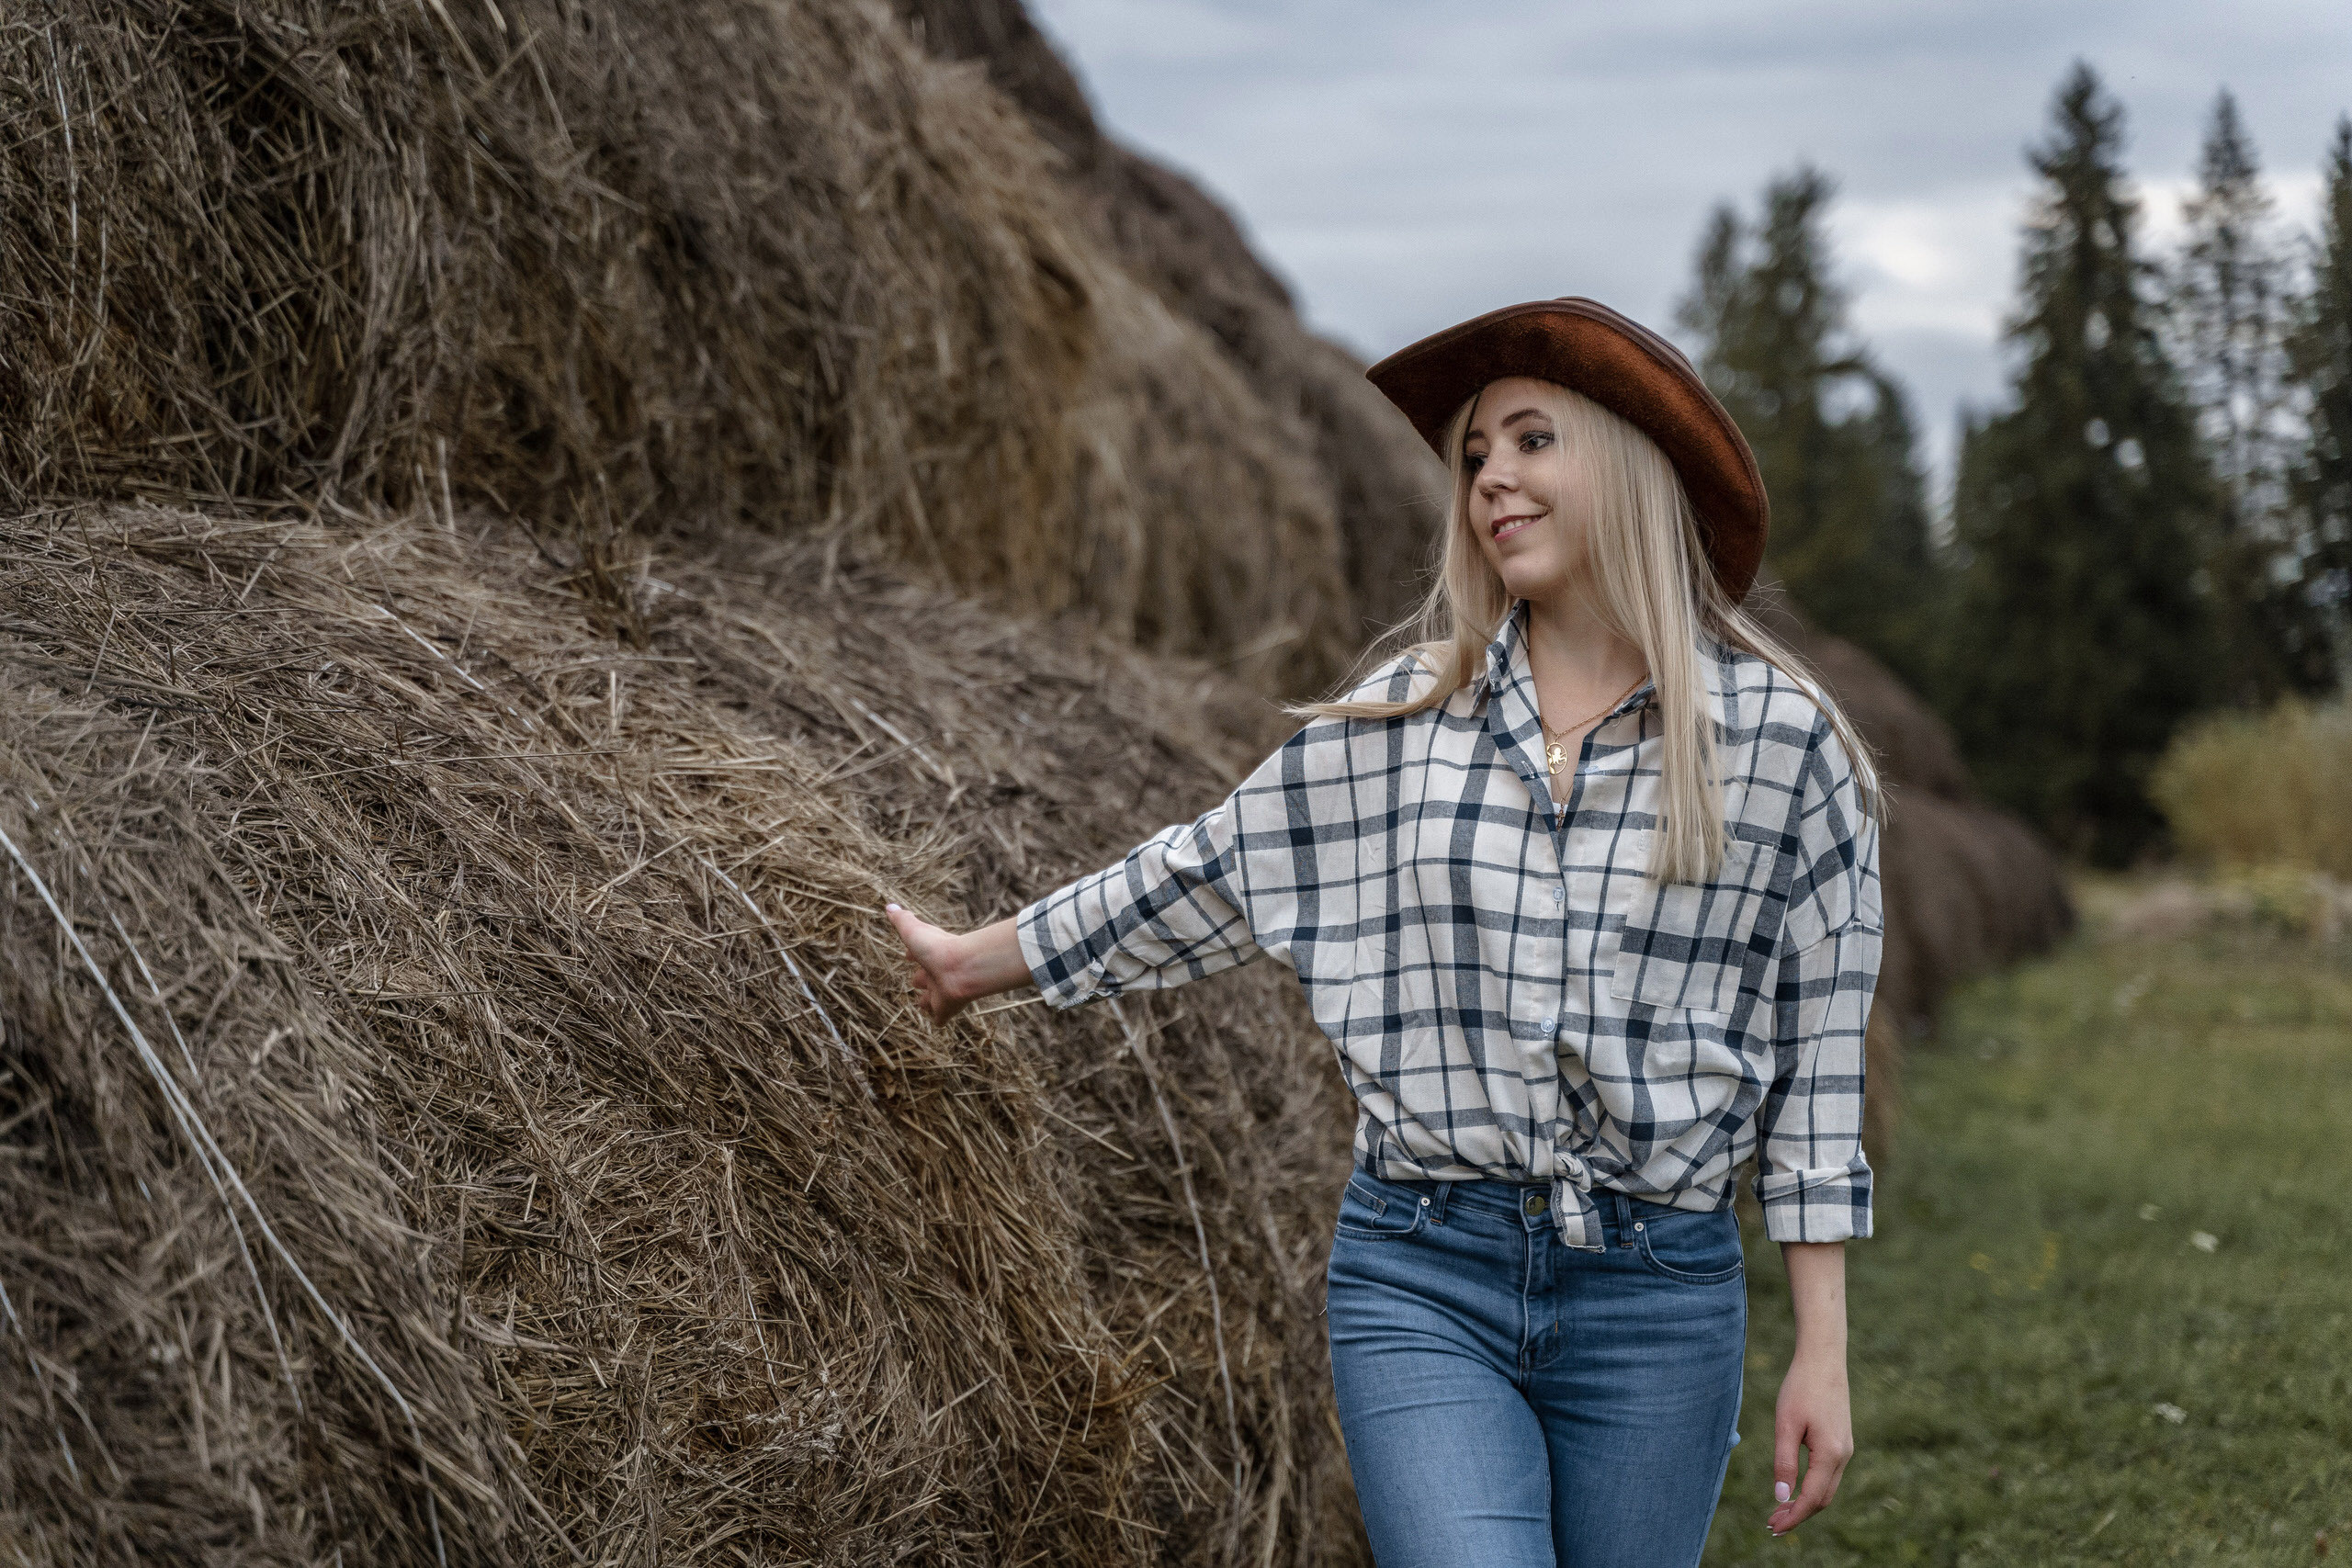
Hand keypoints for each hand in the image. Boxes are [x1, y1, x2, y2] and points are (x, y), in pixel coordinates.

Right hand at [885, 904, 973, 1023]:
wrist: (960, 968)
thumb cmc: (937, 947)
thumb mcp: (913, 930)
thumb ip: (901, 919)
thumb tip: (889, 905)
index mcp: (929, 955)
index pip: (918, 955)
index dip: (913, 955)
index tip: (909, 955)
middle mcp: (935, 973)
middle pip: (925, 978)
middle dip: (920, 979)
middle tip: (919, 980)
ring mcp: (941, 992)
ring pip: (932, 998)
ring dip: (927, 1001)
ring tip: (924, 1003)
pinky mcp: (945, 1009)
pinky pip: (940, 1017)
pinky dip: (939, 1018)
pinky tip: (938, 1021)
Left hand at [1768, 1348, 1852, 1535]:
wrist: (1824, 1360)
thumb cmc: (1800, 1389)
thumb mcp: (1786, 1425)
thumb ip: (1784, 1463)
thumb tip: (1782, 1497)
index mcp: (1830, 1454)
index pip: (1812, 1499)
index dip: (1793, 1517)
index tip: (1773, 1527)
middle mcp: (1843, 1456)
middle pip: (1823, 1499)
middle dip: (1799, 1514)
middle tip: (1772, 1523)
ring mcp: (1846, 1449)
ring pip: (1827, 1488)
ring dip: (1806, 1503)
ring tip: (1780, 1510)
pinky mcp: (1842, 1441)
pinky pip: (1829, 1475)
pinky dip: (1813, 1487)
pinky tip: (1795, 1488)